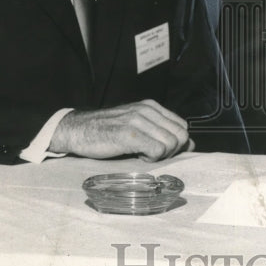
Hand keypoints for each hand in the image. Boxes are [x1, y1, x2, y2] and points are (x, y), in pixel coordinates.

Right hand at [50, 100, 192, 160]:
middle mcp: (147, 110)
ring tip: (142, 154)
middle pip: (181, 135)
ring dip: (160, 155)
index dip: (177, 143)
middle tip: (153, 155)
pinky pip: (157, 150)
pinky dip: (151, 159)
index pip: (182, 126)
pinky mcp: (128, 135)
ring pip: (171, 143)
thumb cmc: (107, 131)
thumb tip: (189, 145)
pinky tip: (137, 156)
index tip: (162, 150)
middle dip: (172, 151)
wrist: (77, 130)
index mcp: (151, 106)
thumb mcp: (136, 125)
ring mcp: (137, 121)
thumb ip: (160, 131)